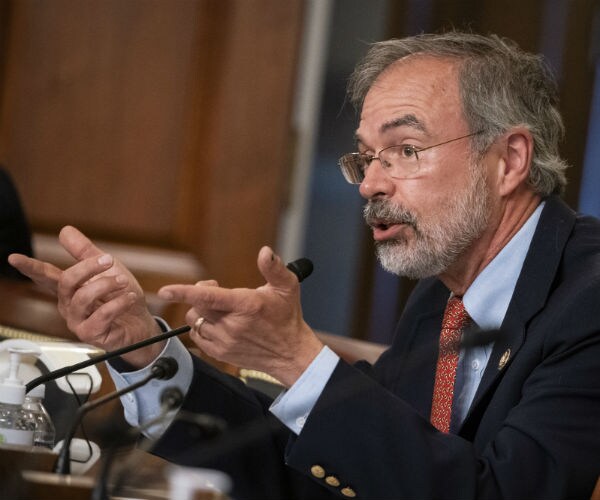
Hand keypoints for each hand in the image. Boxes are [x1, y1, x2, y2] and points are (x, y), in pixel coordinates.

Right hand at [8, 226, 161, 366]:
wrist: (141, 324)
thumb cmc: (121, 297)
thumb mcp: (107, 269)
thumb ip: (85, 252)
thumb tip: (65, 230)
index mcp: (69, 289)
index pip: (45, 276)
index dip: (30, 267)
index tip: (14, 258)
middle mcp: (68, 305)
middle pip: (66, 282)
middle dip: (88, 267)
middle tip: (108, 260)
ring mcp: (77, 321)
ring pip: (83, 298)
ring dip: (107, 285)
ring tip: (124, 282)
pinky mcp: (91, 334)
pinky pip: (101, 315)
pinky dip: (118, 303)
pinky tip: (129, 298)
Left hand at [158, 246, 323, 386]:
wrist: (290, 354)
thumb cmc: (287, 317)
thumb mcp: (288, 287)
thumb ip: (274, 268)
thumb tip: (265, 252)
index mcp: (245, 305)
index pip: (208, 297)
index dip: (184, 292)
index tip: (165, 290)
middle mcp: (232, 325)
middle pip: (197, 306)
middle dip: (201, 294)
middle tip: (217, 292)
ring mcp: (224, 341)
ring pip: (194, 321)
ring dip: (201, 312)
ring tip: (219, 310)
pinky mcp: (220, 353)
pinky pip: (197, 336)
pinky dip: (201, 327)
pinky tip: (218, 324)